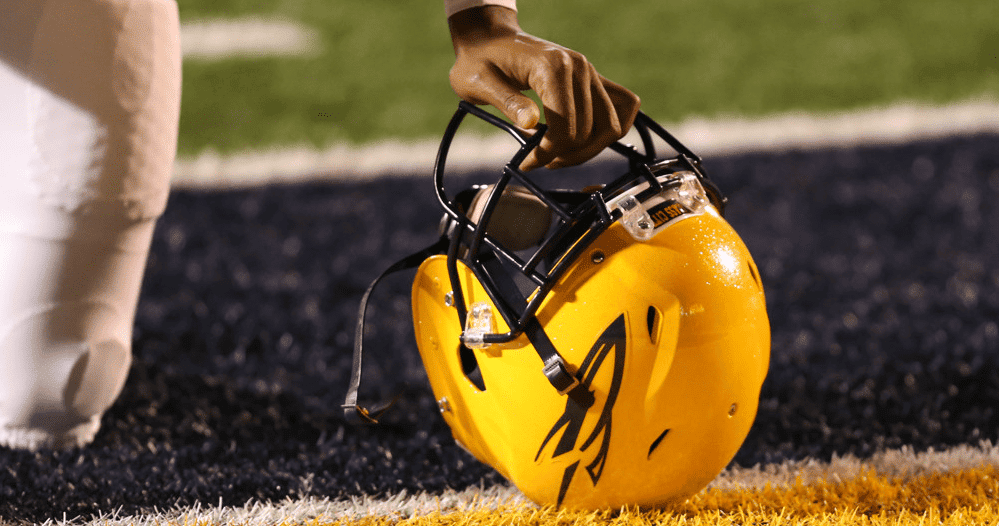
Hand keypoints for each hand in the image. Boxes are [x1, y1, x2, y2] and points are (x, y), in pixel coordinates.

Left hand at [448, 6, 639, 170]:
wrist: (490, 39)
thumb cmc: (480, 61)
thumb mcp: (480, 83)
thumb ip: (508, 102)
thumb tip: (531, 124)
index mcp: (553, 67)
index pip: (566, 127)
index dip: (548, 153)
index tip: (527, 162)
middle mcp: (580, 68)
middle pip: (591, 132)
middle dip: (565, 155)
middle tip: (539, 160)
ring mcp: (591, 72)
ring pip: (611, 126)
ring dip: (588, 149)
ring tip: (559, 154)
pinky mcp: (594, 79)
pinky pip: (622, 107)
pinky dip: (606, 131)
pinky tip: (581, 140)